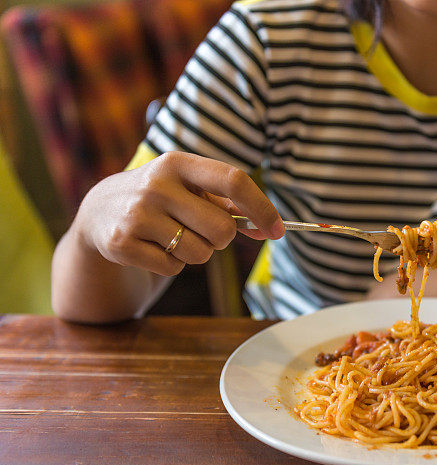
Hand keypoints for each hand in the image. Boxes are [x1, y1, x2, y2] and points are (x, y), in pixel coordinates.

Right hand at [73, 151, 283, 276]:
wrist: (99, 212)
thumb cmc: (163, 199)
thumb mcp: (190, 189)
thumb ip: (229, 204)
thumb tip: (269, 227)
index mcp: (179, 164)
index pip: (234, 181)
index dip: (262, 208)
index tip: (277, 230)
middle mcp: (156, 184)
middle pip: (221, 229)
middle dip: (221, 239)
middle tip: (203, 232)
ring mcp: (137, 214)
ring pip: (200, 253)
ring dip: (195, 253)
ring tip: (172, 237)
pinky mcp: (122, 243)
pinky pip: (173, 268)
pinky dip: (172, 265)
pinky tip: (154, 248)